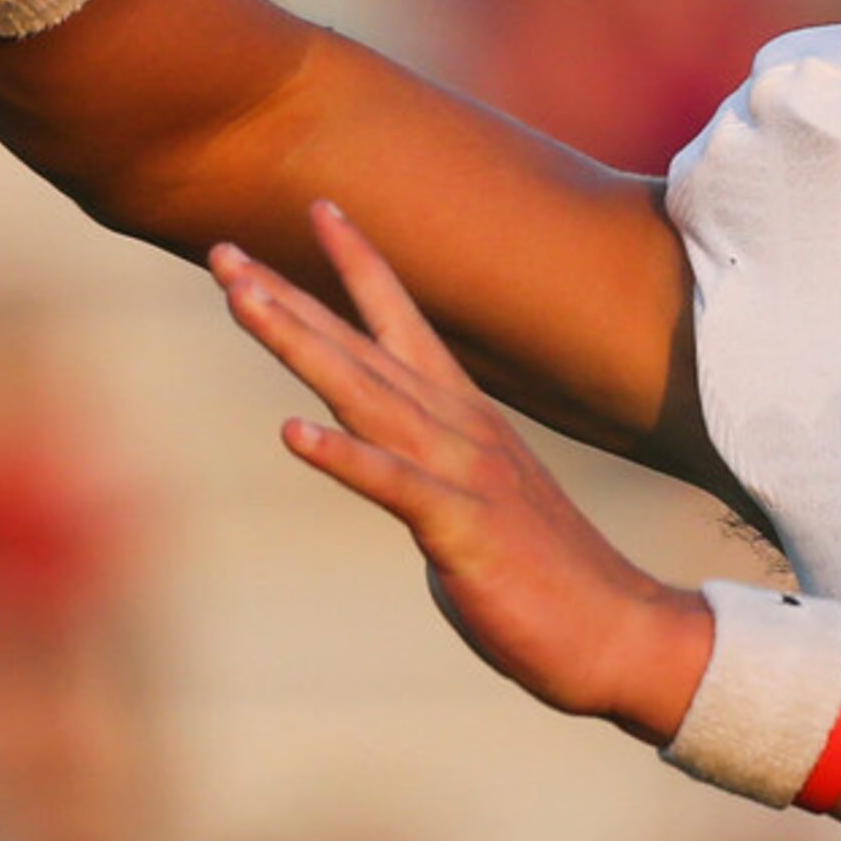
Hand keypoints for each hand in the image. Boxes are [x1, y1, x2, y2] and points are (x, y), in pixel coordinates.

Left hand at [210, 203, 709, 740]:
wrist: (619, 635)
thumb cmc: (543, 582)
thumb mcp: (470, 512)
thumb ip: (424, 484)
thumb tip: (396, 485)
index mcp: (462, 421)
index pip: (402, 324)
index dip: (359, 263)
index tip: (320, 206)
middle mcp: (459, 429)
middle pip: (359, 348)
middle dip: (287, 296)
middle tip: (222, 251)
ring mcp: (463, 473)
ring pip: (365, 394)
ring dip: (299, 344)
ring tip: (241, 301)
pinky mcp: (465, 529)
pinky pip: (394, 485)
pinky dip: (343, 456)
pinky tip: (290, 435)